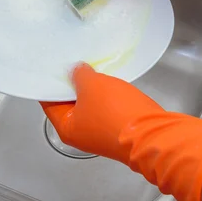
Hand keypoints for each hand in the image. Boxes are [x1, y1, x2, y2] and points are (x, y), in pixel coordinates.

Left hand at [40, 63, 164, 163]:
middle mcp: (81, 136)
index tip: (54, 67)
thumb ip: (79, 74)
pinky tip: (111, 84)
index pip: (49, 102)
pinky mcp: (119, 131)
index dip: (50, 83)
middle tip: (76, 64)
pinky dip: (107, 97)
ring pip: (91, 107)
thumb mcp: (92, 85)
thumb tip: (76, 71)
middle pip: (70, 105)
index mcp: (67, 129)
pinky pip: (108, 110)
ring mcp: (101, 135)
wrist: (152, 134)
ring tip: (95, 70)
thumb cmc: (116, 112)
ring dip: (93, 90)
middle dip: (74, 85)